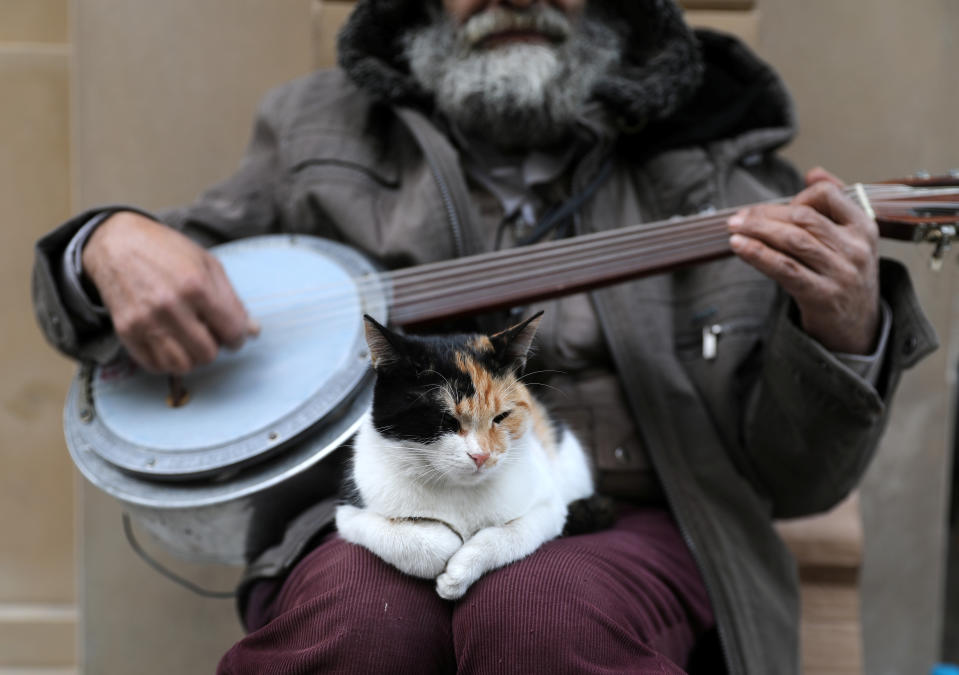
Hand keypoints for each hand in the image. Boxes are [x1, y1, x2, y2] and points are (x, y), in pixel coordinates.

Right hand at [82, 211, 256, 372]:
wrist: (117, 243)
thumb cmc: (167, 251)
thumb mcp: (208, 265)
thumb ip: (232, 301)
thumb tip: (253, 332)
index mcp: (196, 286)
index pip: (231, 331)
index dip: (238, 337)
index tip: (233, 334)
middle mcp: (170, 306)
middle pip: (207, 353)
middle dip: (214, 347)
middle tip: (209, 333)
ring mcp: (145, 321)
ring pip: (181, 365)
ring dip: (191, 357)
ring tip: (190, 340)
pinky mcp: (126, 331)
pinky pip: (154, 365)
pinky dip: (168, 361)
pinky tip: (171, 343)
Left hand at [727, 168, 879, 354]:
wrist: (858, 326)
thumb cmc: (845, 274)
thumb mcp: (851, 239)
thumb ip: (834, 204)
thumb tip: (813, 172)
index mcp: (864, 227)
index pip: (828, 195)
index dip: (798, 197)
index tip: (779, 208)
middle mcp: (856, 248)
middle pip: (803, 218)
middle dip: (765, 214)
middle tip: (738, 217)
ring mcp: (840, 272)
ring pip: (792, 241)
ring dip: (757, 231)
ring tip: (733, 227)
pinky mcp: (821, 295)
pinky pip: (784, 268)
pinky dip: (758, 254)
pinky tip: (738, 246)